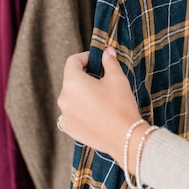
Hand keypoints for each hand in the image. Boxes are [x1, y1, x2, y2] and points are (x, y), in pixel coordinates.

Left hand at [57, 47, 144, 168]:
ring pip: (72, 97)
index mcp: (72, 82)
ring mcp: (65, 115)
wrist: (125, 137)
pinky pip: (72, 113)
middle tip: (103, 80)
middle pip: (71, 80)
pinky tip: (96, 113)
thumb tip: (107, 51)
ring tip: (102, 99)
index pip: (72, 61)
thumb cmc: (121, 105)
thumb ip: (109, 61)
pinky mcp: (69, 129)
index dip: (85, 57)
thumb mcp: (117, 78)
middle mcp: (64, 98)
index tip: (97, 61)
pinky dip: (81, 110)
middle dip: (85, 77)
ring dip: (83, 94)